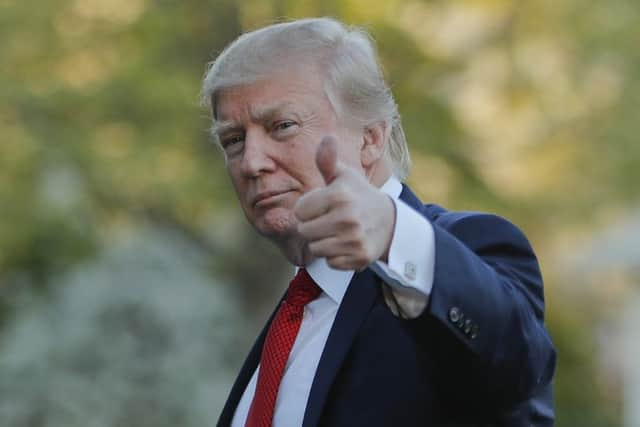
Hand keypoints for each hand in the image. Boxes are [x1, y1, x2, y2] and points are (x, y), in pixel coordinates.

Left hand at [294, 136, 395, 269]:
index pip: (299, 211)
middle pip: (304, 232)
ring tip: (338, 232)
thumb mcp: (344, 175)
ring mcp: (354, 239)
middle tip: (330, 221)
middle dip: (313, 227)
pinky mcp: (359, 257)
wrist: (389, 222)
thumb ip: (328, 160)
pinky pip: (330, 262)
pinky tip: (347, 245)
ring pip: (315, 248)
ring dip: (323, 242)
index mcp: (339, 195)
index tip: (322, 206)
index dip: (307, 209)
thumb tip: (327, 137)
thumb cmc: (358, 195)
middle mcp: (347, 217)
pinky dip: (336, 256)